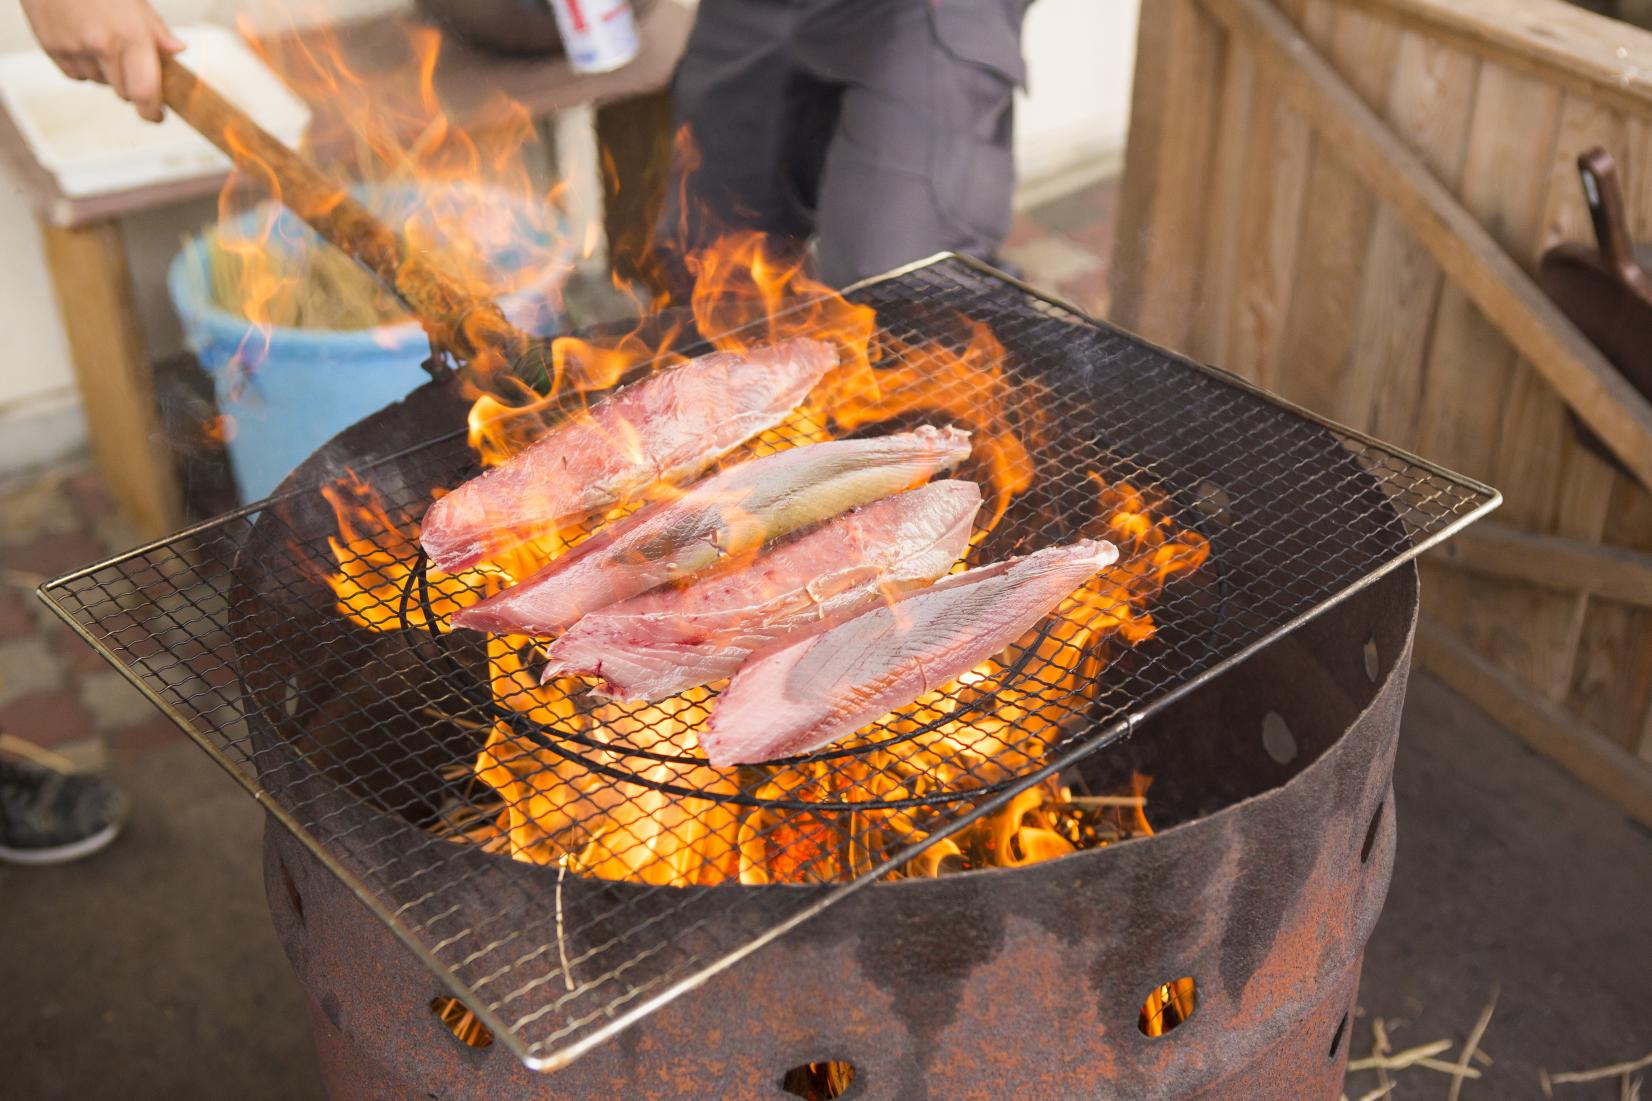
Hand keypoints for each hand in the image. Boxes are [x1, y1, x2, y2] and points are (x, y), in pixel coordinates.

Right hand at [20, 0, 184, 121]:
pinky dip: (84, 67)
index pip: (145, 93)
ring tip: (102, 41)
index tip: (156, 116)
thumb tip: (177, 51)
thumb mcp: (136, 1)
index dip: (152, 112)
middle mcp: (102, 46)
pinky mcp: (52, 48)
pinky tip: (83, 41)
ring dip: (107, 74)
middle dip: (132, 86)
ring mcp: (74, 48)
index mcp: (131, 35)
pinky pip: (76, 75)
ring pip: (100, 83)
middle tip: (131, 64)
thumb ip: (157, 31)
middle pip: (124, 93)